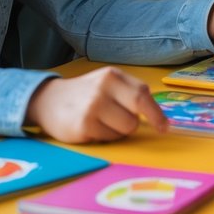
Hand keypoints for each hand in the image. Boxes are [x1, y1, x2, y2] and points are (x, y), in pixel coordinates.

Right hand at [26, 67, 167, 142]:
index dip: (156, 113)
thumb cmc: (85, 93)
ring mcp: (92, 107)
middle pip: (136, 113)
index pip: (142, 94)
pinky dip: (107, 136)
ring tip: (106, 123)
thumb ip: (129, 92)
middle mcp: (102, 89)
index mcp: (112, 76)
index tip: (164, 126)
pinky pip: (110, 138)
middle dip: (141, 122)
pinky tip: (93, 128)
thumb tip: (156, 113)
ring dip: (121, 130)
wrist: (48, 101)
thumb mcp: (107, 83)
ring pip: (125, 128)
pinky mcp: (83, 126)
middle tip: (139, 126)